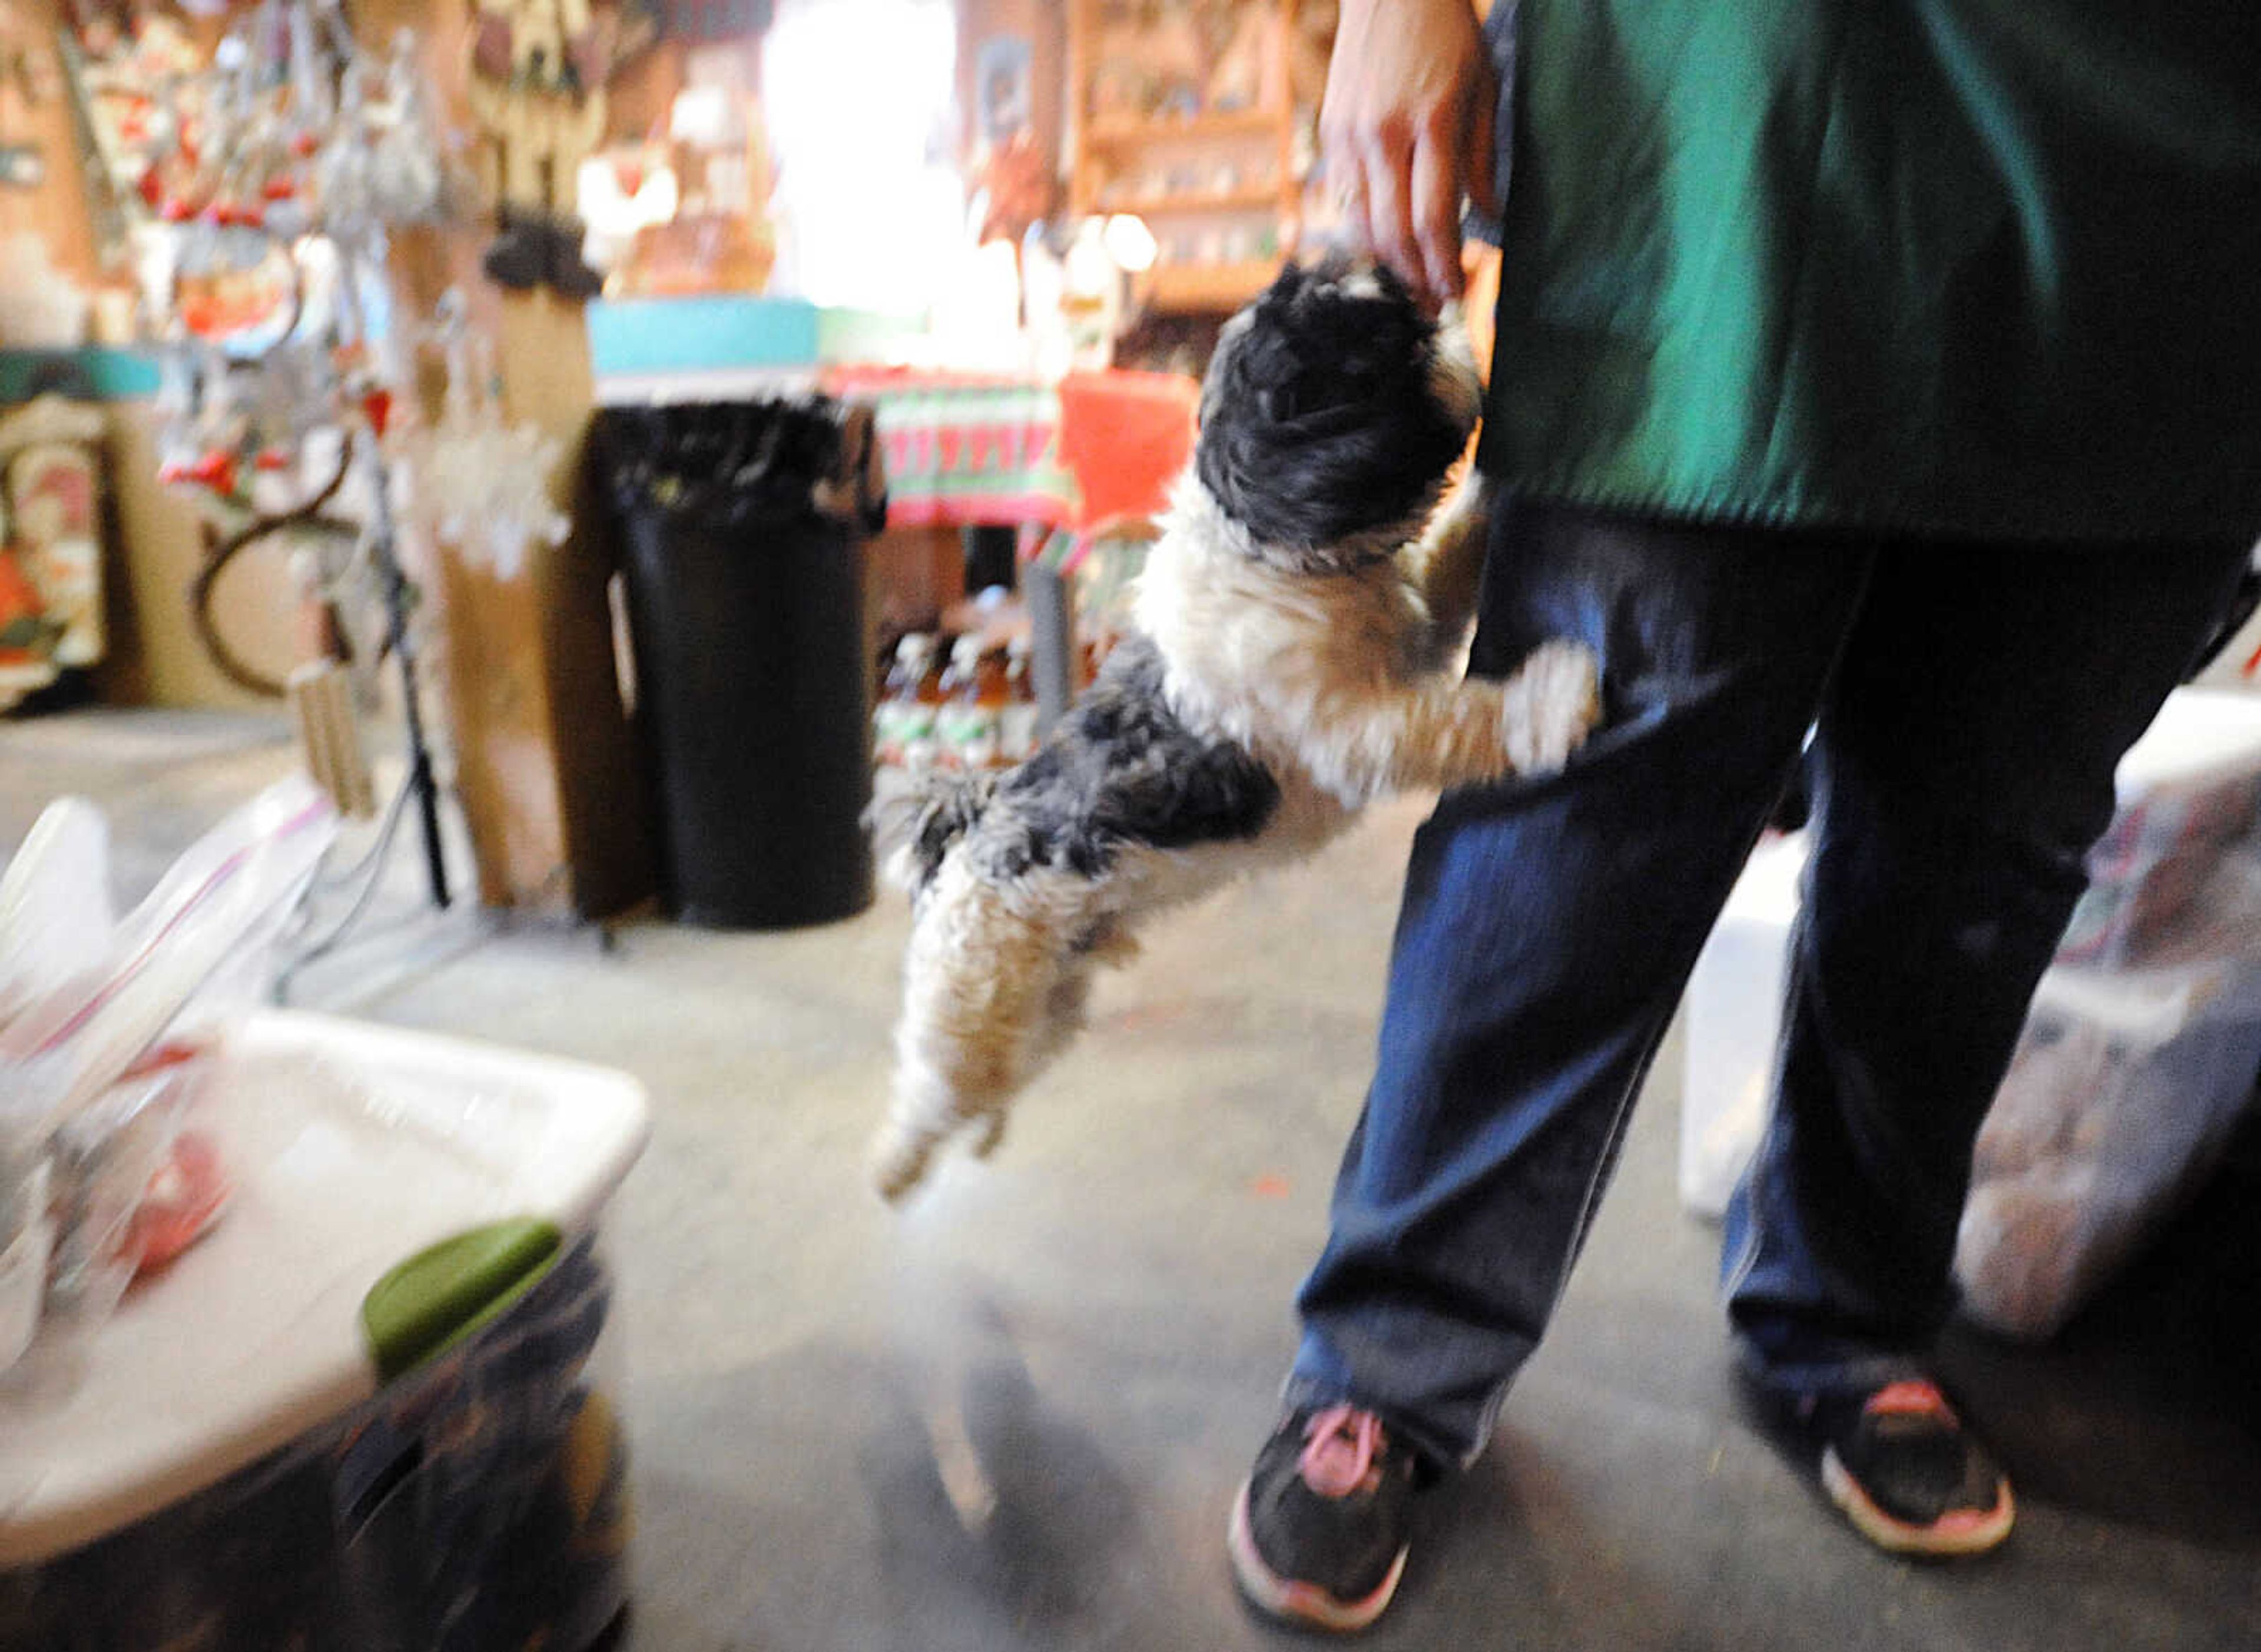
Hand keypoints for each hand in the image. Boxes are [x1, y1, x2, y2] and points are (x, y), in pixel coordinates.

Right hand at [1321, 0, 1496, 308]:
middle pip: (1394, 233)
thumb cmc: (1447, 34)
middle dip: (1414, 278)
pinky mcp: (1331, 132)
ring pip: (1362, 223)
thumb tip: (1488, 218)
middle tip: (1430, 306)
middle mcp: (1384, 135)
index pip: (1434, 220)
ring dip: (1386, 262)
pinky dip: (1364, 228)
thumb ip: (1483, 156)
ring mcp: (1350, 136)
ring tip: (1408, 284)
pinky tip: (1384, 244)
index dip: (1444, 266)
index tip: (1456, 293)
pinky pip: (1345, 197)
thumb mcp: (1483, 87)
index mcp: (1431, 124)